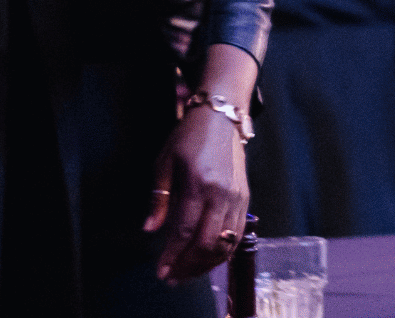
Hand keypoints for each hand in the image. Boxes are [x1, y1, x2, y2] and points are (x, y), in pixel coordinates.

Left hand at [145, 100, 248, 284]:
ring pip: (225, 242)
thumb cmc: (190, 137)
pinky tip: (209, 257)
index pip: (185, 231)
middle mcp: (222, 194)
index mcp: (199, 184)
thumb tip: (150, 229)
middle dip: (189, 265)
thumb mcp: (164, 163)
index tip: (161, 271)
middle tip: (173, 277)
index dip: (172, 255)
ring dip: (206, 262)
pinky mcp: (245, 197)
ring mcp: (237, 197)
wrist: (223, 117)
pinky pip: (237, 233)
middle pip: (207, 243)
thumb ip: (159, 198)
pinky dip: (224, 250)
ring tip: (189, 272)